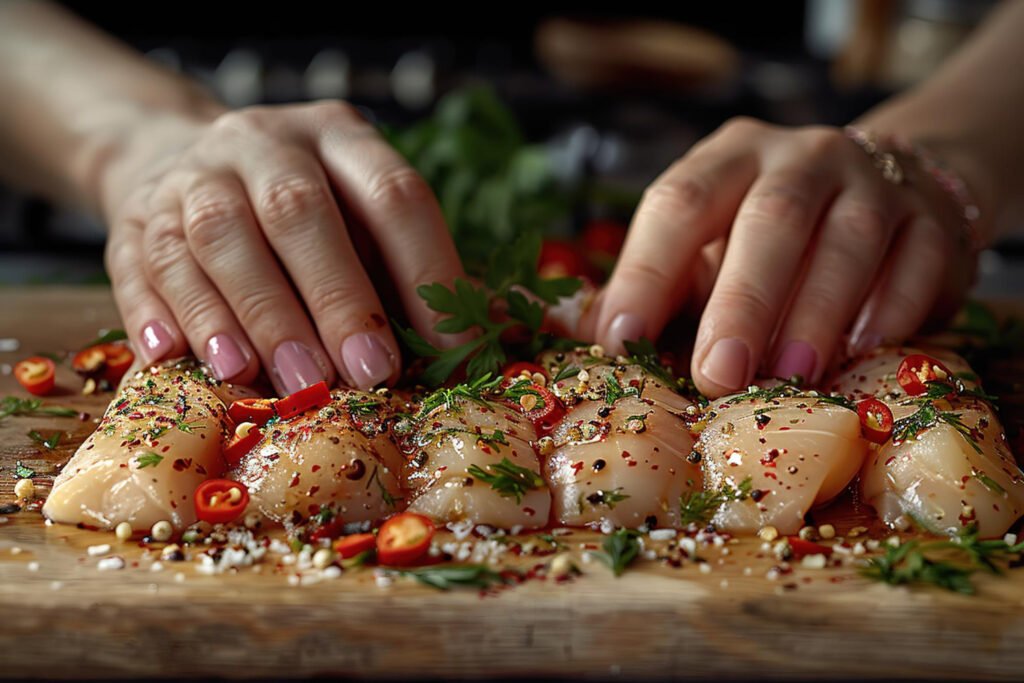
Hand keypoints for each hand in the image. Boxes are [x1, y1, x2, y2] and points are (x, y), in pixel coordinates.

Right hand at [100, 101, 463, 392]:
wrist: (178, 162)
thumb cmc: (301, 216)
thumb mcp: (364, 220)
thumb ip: (419, 271)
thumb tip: (499, 332)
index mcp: (340, 138)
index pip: (394, 194)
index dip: (426, 271)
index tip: (447, 350)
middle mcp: (264, 142)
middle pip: (298, 209)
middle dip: (337, 296)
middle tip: (367, 373)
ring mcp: (193, 175)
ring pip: (219, 236)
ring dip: (256, 315)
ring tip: (284, 380)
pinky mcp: (136, 217)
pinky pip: (147, 265)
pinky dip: (167, 315)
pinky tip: (182, 360)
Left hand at [594, 118, 974, 396]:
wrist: (891, 189)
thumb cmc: (772, 236)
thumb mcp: (709, 243)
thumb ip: (661, 284)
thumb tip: (592, 338)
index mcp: (730, 158)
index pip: (679, 202)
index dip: (647, 271)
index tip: (622, 339)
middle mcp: (803, 157)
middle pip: (771, 219)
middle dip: (743, 301)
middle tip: (718, 374)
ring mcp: (875, 182)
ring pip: (850, 239)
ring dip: (817, 313)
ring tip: (790, 374)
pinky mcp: (934, 219)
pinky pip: (918, 262)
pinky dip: (890, 310)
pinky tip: (863, 350)